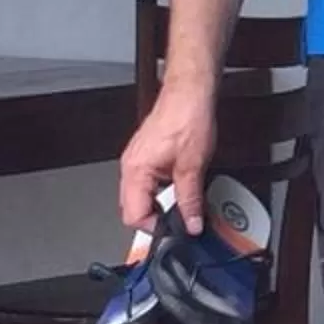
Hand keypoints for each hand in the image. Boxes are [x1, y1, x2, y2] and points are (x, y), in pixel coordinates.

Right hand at [118, 79, 218, 230]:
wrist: (189, 94)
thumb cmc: (187, 119)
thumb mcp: (193, 167)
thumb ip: (190, 200)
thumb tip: (192, 223)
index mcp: (136, 171)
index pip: (133, 216)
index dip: (155, 228)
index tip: (175, 229)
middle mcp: (130, 167)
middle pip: (132, 209)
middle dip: (155, 218)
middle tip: (179, 219)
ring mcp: (135, 160)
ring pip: (139, 197)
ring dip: (158, 204)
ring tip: (180, 201)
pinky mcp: (144, 155)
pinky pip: (145, 183)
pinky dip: (159, 190)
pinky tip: (177, 186)